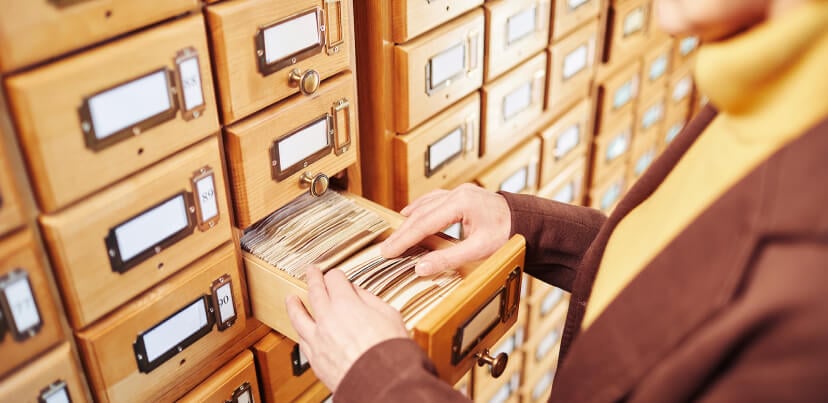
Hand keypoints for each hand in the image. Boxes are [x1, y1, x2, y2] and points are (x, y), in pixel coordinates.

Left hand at [286, 266, 408, 392]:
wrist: (382, 381)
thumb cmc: (389, 350)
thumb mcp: (389, 314)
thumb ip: (370, 300)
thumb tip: (358, 292)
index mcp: (346, 304)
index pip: (334, 280)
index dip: (336, 274)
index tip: (336, 274)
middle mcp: (327, 319)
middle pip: (315, 292)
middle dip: (313, 278)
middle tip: (311, 272)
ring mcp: (318, 339)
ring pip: (299, 317)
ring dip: (294, 305)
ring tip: (291, 299)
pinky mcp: (315, 358)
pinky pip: (302, 341)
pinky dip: (300, 332)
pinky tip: (299, 329)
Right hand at [380, 183, 510, 275]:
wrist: (527, 221)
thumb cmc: (508, 234)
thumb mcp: (479, 250)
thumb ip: (448, 259)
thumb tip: (421, 268)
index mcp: (461, 204)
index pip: (423, 224)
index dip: (404, 240)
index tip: (388, 252)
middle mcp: (458, 194)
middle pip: (421, 214)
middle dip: (402, 233)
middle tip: (386, 248)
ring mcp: (460, 192)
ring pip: (426, 205)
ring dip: (410, 220)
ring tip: (395, 235)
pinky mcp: (462, 195)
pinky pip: (434, 200)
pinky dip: (421, 210)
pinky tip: (412, 214)